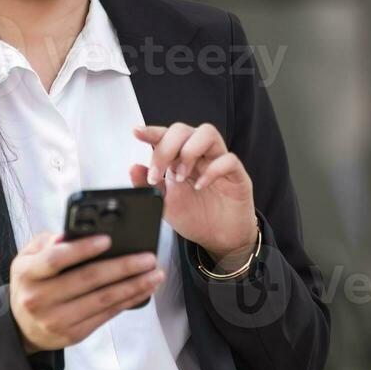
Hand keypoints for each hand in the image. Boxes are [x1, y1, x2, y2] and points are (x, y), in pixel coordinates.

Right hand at [9, 231, 164, 353]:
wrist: (22, 327)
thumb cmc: (32, 283)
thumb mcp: (28, 259)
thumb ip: (47, 243)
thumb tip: (71, 235)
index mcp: (27, 273)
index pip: (56, 259)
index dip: (83, 249)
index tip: (108, 239)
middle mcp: (39, 298)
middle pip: (88, 279)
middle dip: (123, 267)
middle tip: (148, 257)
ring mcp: (56, 319)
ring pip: (102, 300)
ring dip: (134, 286)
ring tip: (155, 274)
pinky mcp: (72, 334)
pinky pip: (106, 315)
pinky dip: (128, 301)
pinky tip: (144, 290)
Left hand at [130, 122, 257, 264]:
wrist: (220, 239)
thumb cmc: (196, 218)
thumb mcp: (165, 204)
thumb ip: (148, 186)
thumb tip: (133, 168)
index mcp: (179, 159)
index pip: (166, 137)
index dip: (152, 132)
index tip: (137, 133)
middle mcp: (199, 155)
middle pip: (184, 130)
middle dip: (167, 147)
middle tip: (159, 173)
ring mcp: (218, 161)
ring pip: (208, 133)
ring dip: (189, 151)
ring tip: (181, 176)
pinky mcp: (237, 174)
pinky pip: (228, 159)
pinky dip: (212, 170)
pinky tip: (201, 186)